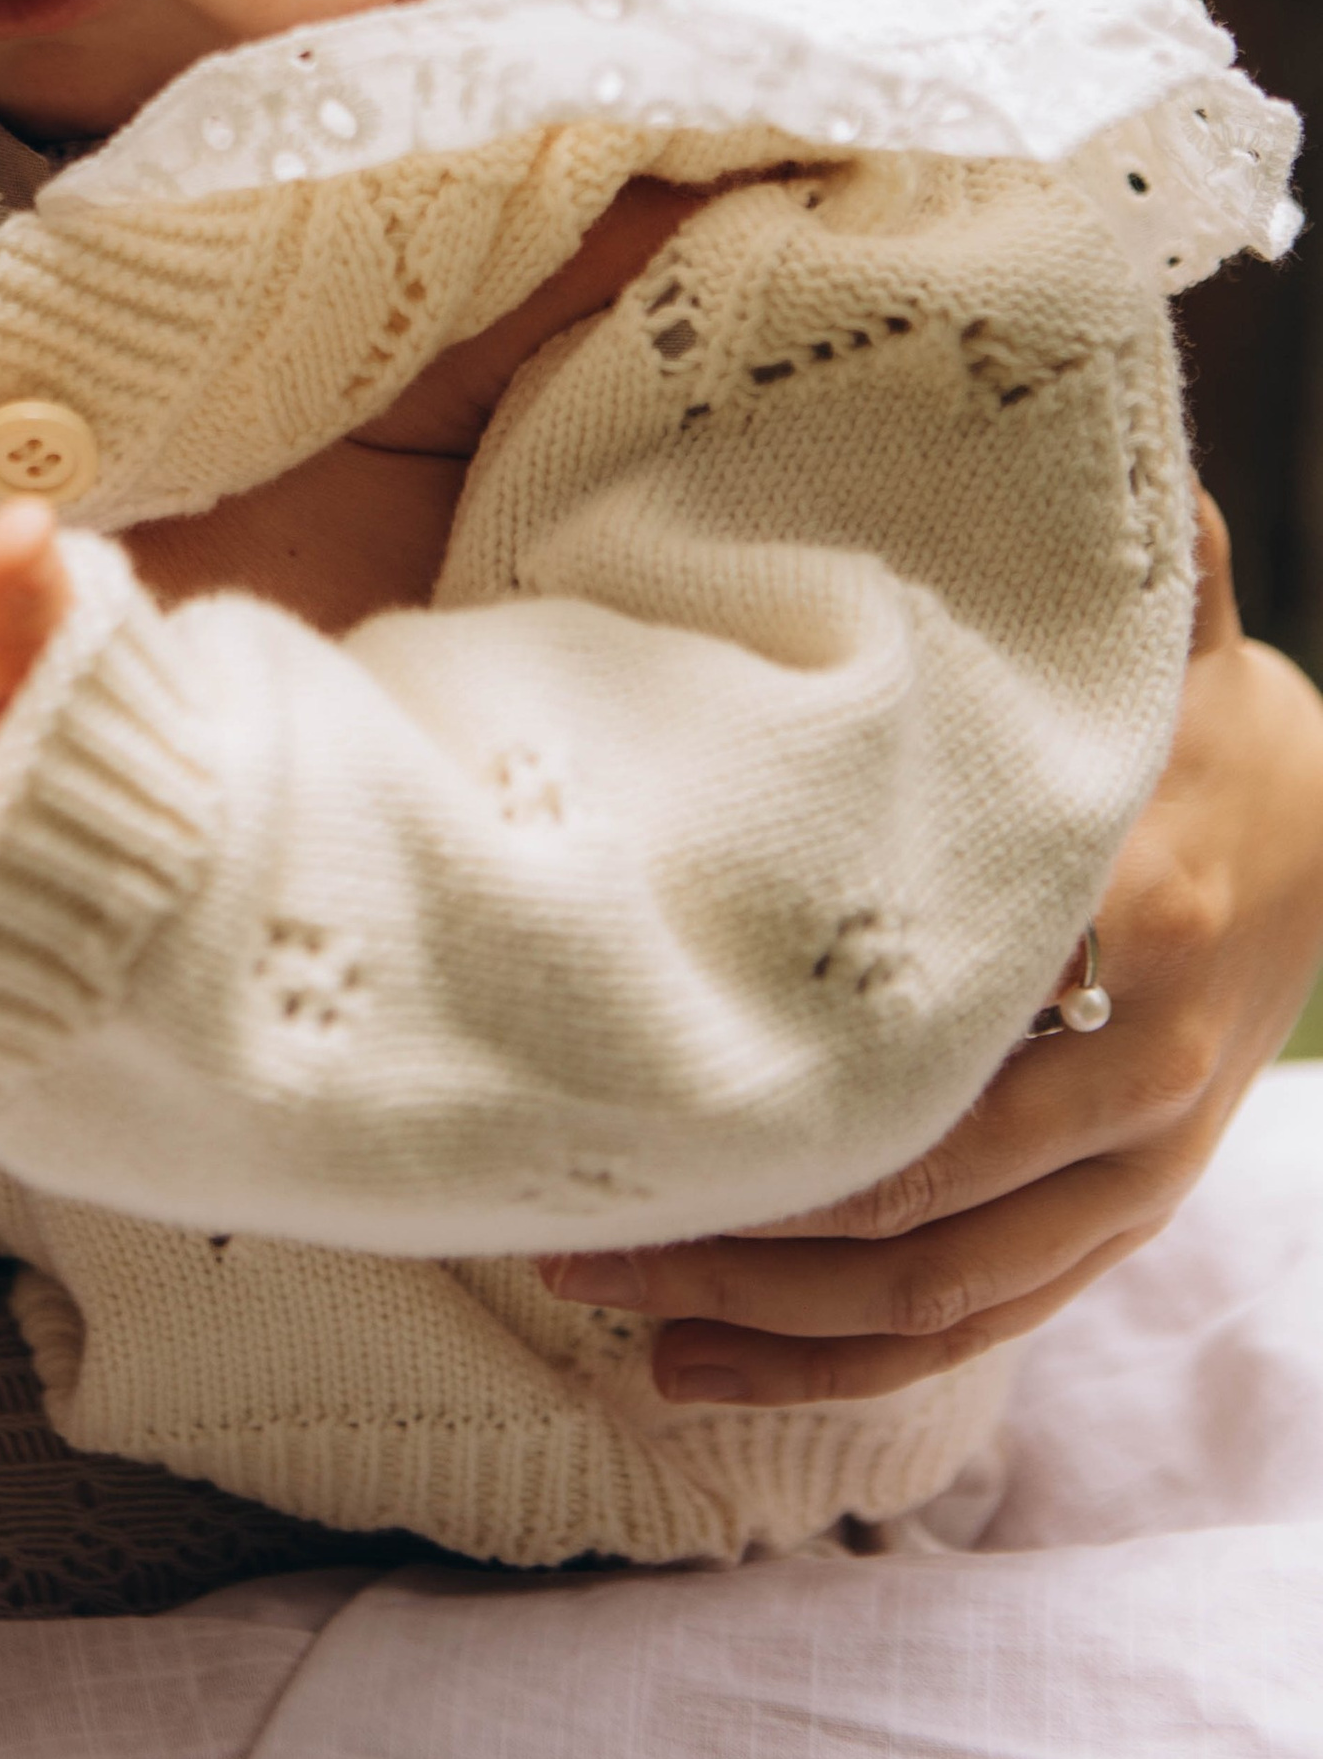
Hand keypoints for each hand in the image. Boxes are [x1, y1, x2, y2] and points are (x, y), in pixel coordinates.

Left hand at [537, 495, 1322, 1403]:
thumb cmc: (1189, 710)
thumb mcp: (1154, 623)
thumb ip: (1078, 547)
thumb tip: (1019, 382)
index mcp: (1126, 921)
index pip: (942, 1038)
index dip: (786, 1080)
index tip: (625, 1067)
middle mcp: (1130, 1078)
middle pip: (912, 1198)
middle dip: (734, 1225)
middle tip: (568, 1218)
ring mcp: (1123, 1174)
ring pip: (932, 1296)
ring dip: (764, 1322)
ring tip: (602, 1305)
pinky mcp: (1105, 1225)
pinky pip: (973, 1334)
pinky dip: (836, 1375)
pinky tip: (699, 1375)